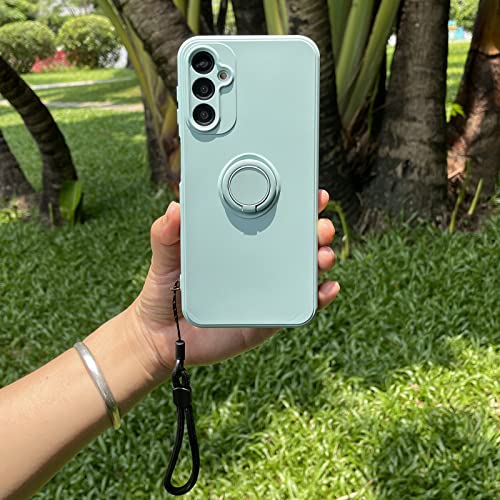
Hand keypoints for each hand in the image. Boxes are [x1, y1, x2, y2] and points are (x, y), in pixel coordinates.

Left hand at [129, 189, 338, 378]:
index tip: (310, 193)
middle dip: (316, 229)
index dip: (294, 205)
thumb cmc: (165, 290)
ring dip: (321, 259)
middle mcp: (258, 263)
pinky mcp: (268, 317)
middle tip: (319, 225)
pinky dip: (319, 297)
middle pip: (296, 242)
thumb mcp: (165, 257)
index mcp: (238, 243)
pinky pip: (298, 307)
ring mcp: (266, 290)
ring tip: (323, 255)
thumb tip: (175, 208)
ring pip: (303, 271)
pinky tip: (326, 288)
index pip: (271, 218)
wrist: (161, 337)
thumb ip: (166, 233)